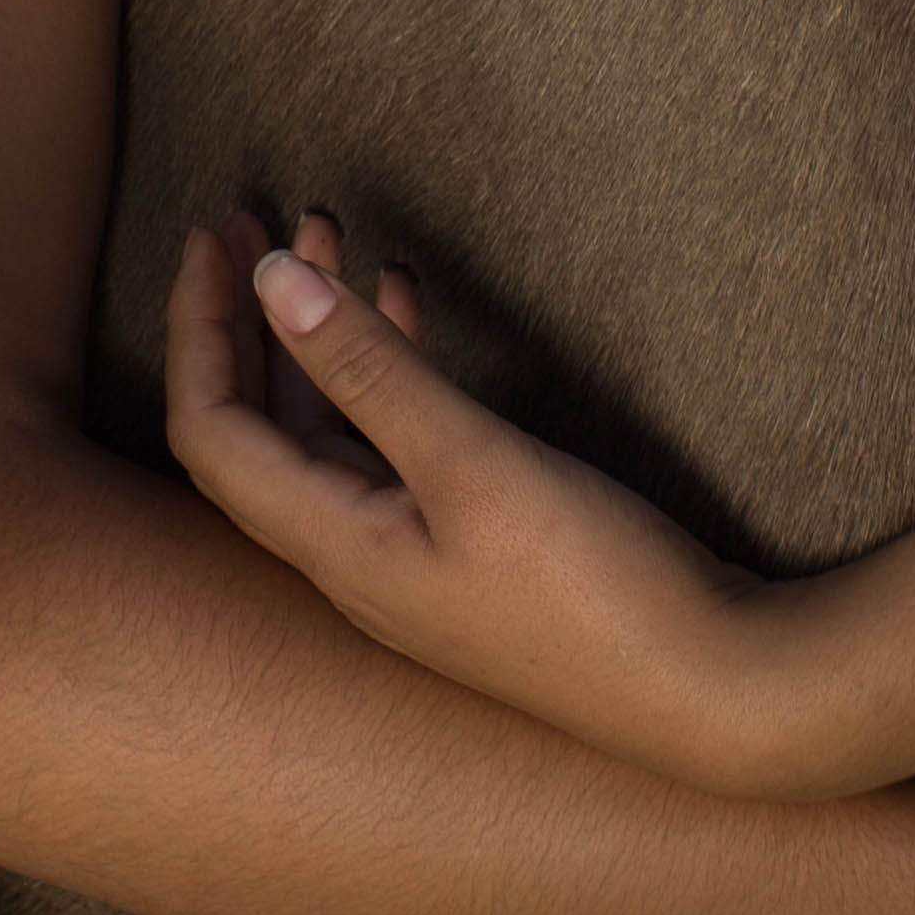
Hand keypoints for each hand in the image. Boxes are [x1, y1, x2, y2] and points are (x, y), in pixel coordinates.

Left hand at [164, 215, 816, 795]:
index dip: (198, 329)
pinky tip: (408, 307)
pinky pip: (390, 449)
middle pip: (258, 429)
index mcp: (336, 548)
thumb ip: (371, 371)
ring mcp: (410, 562)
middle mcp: (355, 562)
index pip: (214, 433)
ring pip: (326, 433)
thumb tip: (270, 279)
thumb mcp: (476, 463)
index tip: (217, 234)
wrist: (716, 695)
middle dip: (244, 321)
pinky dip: (386, 373)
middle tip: (246, 219)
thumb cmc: (595, 593)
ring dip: (316, 338)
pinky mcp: (467, 553)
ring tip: (328, 240)